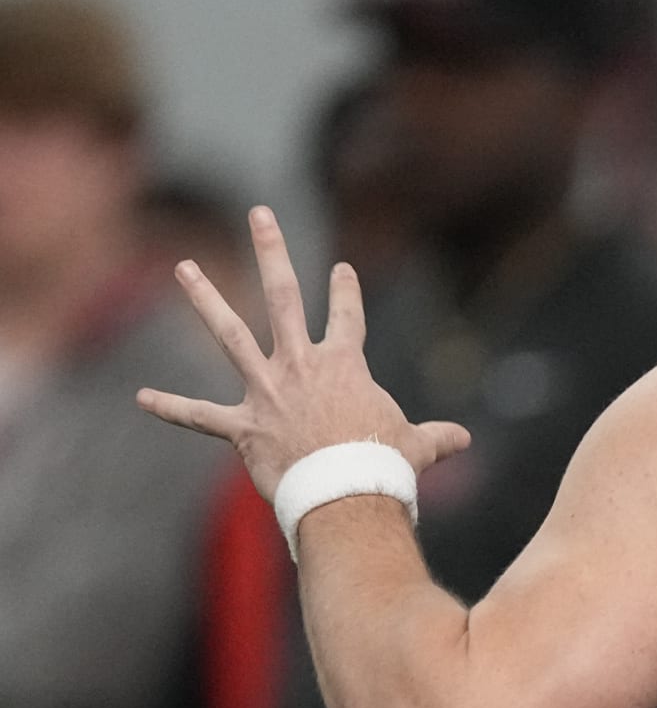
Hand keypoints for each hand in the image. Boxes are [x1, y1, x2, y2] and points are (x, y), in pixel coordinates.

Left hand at [137, 206, 470, 499]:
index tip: (341, 268)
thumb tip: (464, 439)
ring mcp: (267, 392)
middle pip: (284, 295)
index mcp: (345, 364)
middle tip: (259, 214)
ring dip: (206, 299)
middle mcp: (302, 365)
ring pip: (231, 334)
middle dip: (272, 251)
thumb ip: (437, 436)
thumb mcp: (418, 445)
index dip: (345, 290)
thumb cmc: (385, 466)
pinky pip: (200, 415)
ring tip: (184, 266)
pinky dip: (171, 407)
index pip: (347, 316)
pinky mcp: (243, 427)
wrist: (348, 493)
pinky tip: (142, 397)